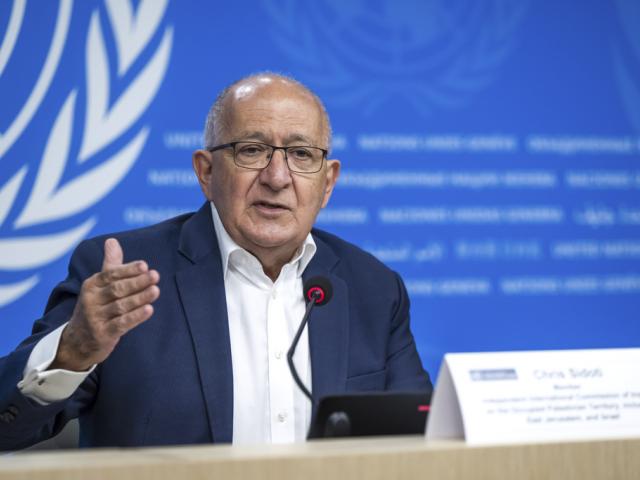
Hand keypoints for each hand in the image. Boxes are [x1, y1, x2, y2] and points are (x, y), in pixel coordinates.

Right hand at [50, 238, 159, 370]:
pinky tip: (149, 310)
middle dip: (137, 282)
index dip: (128, 270)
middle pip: (117, 289)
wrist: (77, 342)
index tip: (145, 265)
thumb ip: (110, 265)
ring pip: (121, 306)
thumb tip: (112, 240)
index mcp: (92, 285)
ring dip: (139, 298)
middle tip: (155, 275)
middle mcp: (91, 300)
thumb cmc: (95, 307)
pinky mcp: (103, 334)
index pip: (111, 275)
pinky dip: (136, 317)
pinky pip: (121, 324)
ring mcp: (96, 318)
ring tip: (156, 290)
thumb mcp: (99, 286)